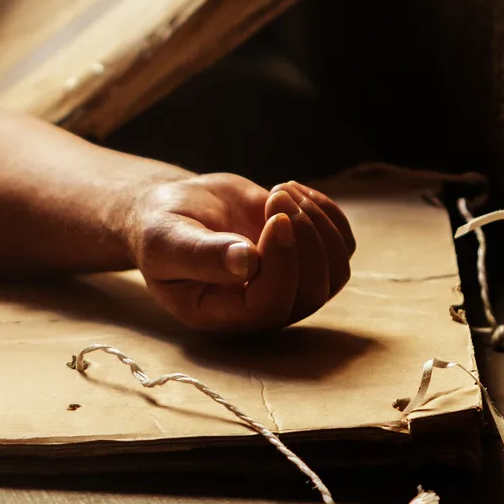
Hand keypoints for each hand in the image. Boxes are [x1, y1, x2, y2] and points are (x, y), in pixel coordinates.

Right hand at [125, 176, 354, 331]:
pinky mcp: (306, 259)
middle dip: (305, 239)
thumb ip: (201, 255)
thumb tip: (247, 262)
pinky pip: (342, 247)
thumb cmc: (162, 228)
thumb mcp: (167, 240)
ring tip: (280, 191)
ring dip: (319, 225)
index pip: (270, 305)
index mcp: (221, 313)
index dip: (282, 264)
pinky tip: (293, 190)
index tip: (275, 217)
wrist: (176, 212)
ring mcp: (289, 285)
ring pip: (335, 272)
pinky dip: (329, 214)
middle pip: (311, 294)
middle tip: (277, 195)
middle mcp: (260, 308)